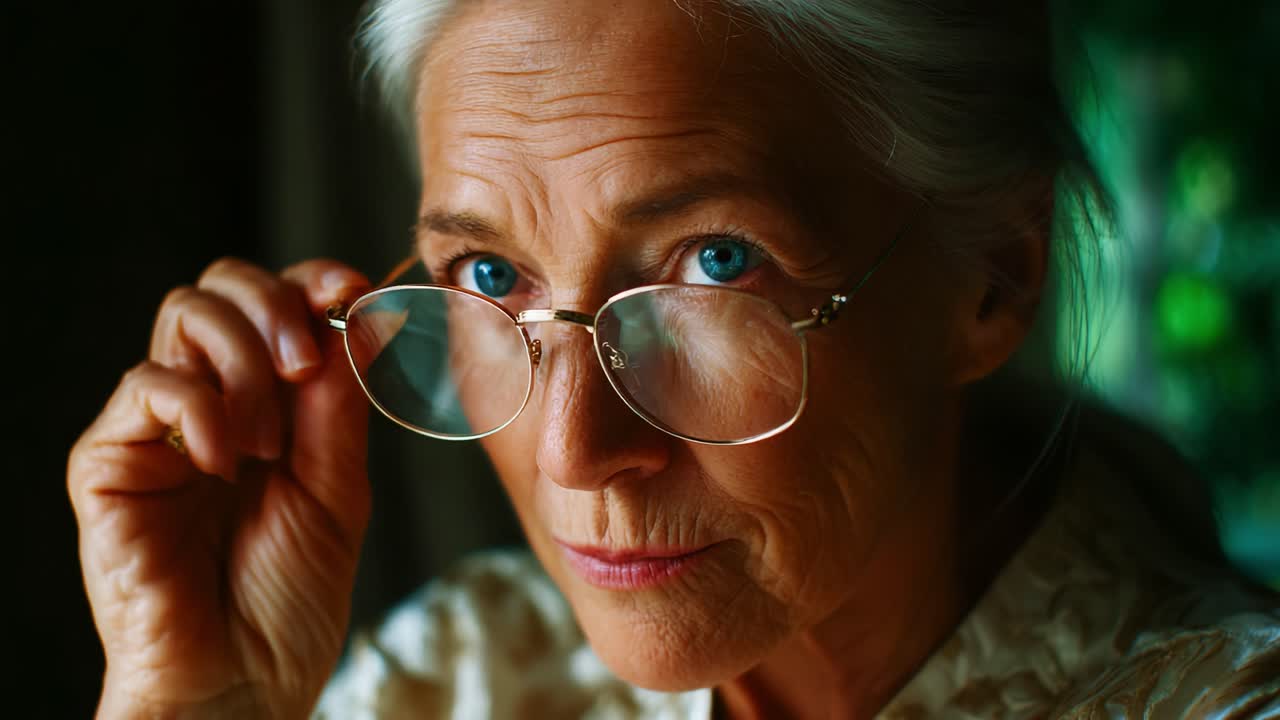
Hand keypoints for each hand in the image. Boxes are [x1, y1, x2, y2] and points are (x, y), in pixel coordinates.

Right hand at [69, 258, 372, 718]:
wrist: (241, 681)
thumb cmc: (289, 600)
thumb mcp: (338, 488)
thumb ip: (340, 403)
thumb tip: (353, 315)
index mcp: (270, 405)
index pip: (279, 304)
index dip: (313, 281)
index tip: (352, 289)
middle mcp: (211, 402)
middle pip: (223, 286)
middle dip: (275, 305)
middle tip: (305, 368)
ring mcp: (158, 426)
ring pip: (185, 315)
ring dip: (245, 363)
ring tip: (265, 446)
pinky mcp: (110, 458)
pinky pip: (148, 384)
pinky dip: (200, 409)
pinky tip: (223, 464)